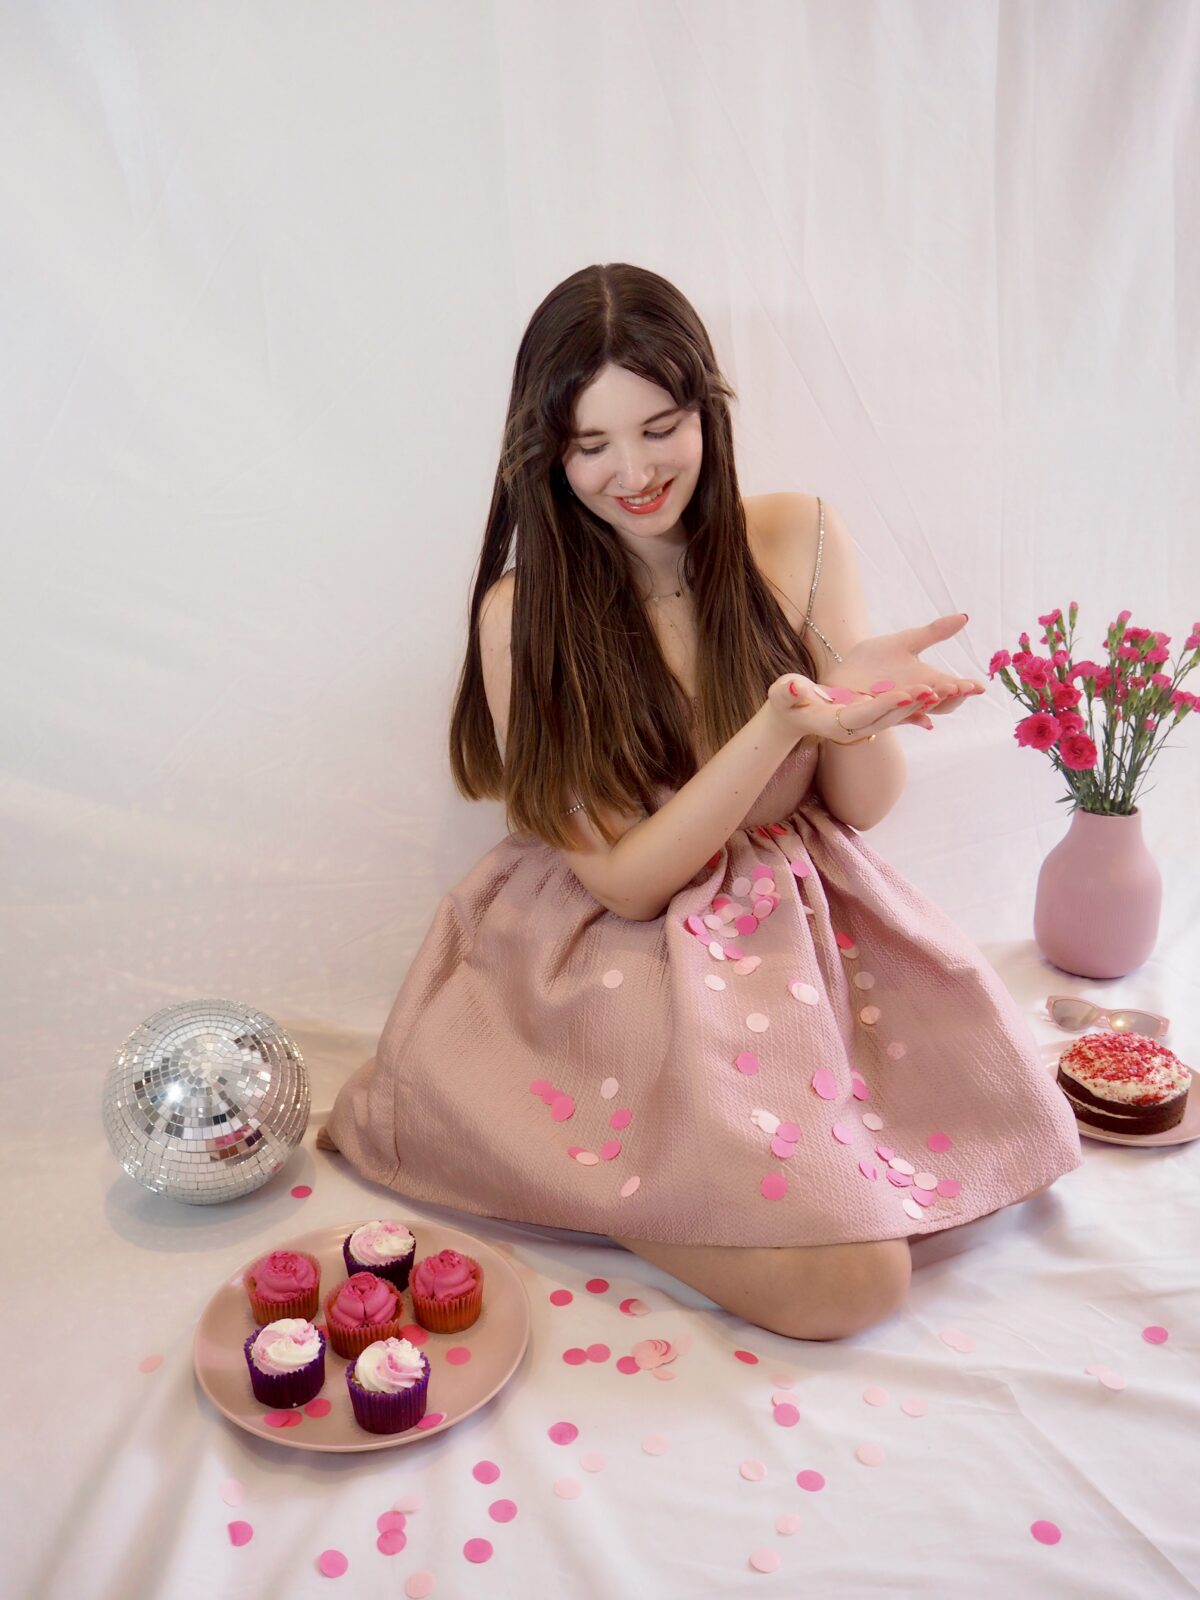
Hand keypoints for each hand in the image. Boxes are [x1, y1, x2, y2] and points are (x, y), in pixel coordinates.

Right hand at [764, 672, 928, 743]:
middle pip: (887, 717)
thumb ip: (788, 692)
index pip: (864, 714)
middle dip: (911, 704)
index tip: (906, 694)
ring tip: (942, 690)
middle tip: (936, 690)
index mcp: (834, 723)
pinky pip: (896, 713)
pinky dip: (914, 704)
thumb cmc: (786, 702)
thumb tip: (793, 687)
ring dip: (919, 704)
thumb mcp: (783, 694)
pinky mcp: (870, 719)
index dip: (885, 704)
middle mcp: (853, 729)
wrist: (793, 716)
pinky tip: (934, 693)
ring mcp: (864, 726)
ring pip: (896, 716)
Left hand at [824, 614, 984, 727]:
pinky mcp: (863, 712)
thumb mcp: (905, 642)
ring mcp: (888, 709)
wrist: (840, 675)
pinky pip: (879, 711)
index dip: (963, 689)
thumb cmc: (873, 663)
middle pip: (937, 705)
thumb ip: (933, 632)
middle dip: (948, 697)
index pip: (949, 690)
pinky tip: (902, 696)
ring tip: (933, 690)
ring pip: (910, 710)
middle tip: (958, 687)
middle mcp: (910, 700)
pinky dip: (892, 704)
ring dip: (922, 700)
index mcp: (923, 684)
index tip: (978, 685)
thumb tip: (965, 617)